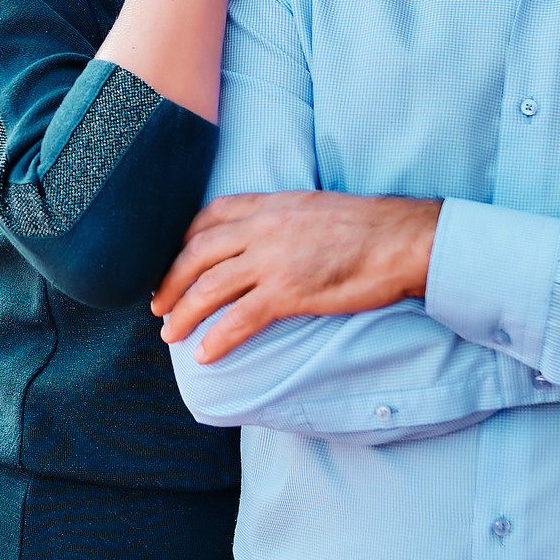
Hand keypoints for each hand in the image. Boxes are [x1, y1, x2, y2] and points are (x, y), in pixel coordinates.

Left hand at [153, 192, 441, 362]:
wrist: (402, 239)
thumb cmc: (367, 227)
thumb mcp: (313, 208)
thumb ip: (281, 219)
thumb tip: (265, 238)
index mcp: (269, 205)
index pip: (208, 217)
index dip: (181, 242)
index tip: (171, 263)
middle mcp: (263, 228)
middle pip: (197, 254)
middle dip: (170, 281)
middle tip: (156, 306)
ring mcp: (274, 260)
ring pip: (210, 287)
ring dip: (184, 313)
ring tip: (170, 335)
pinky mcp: (290, 291)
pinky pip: (241, 318)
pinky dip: (218, 338)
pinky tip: (206, 355)